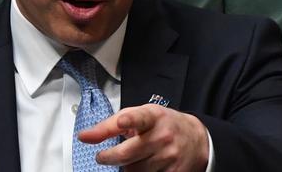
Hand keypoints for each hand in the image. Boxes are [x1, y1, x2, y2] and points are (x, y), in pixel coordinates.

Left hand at [79, 104, 208, 171]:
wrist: (197, 139)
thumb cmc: (163, 124)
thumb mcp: (139, 116)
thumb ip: (110, 125)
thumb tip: (84, 137)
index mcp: (152, 117)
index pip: (139, 118)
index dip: (129, 121)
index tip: (122, 121)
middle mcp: (162, 136)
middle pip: (126, 154)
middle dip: (108, 157)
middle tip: (102, 156)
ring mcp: (169, 157)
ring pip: (133, 170)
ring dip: (127, 167)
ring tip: (132, 158)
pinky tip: (144, 166)